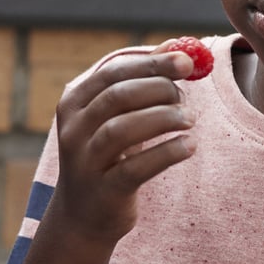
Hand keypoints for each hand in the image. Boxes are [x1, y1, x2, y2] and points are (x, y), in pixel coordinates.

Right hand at [48, 49, 197, 245]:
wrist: (83, 216)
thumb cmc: (107, 157)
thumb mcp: (117, 118)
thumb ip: (142, 82)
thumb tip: (177, 47)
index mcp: (74, 104)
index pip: (113, 73)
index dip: (152, 64)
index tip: (187, 61)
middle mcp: (73, 130)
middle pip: (116, 97)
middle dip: (159, 89)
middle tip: (186, 97)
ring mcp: (84, 162)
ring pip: (122, 129)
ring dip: (163, 118)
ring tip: (190, 119)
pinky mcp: (103, 191)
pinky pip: (135, 168)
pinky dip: (166, 153)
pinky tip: (189, 146)